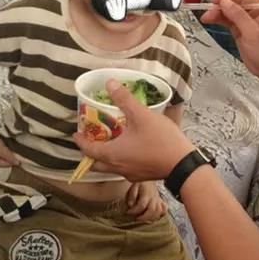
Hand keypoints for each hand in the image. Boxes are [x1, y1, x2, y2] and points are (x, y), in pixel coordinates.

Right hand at [0, 128, 18, 167]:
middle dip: (13, 155)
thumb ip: (10, 157)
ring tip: (17, 145)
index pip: (9, 164)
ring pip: (4, 153)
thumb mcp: (1, 150)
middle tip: (22, 149)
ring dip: (10, 149)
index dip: (17, 160)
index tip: (25, 155)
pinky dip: (6, 145)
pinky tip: (9, 141)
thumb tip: (17, 163)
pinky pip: (1, 147)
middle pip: (6, 159)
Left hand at [73, 79, 193, 181]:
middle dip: (91, 151)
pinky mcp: (143, 175)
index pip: (88, 149)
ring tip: (112, 141)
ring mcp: (130, 174)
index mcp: (112, 154)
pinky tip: (132, 148)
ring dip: (107, 155)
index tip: (76, 133)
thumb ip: (124, 99)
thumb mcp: (141, 115)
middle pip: (97, 162)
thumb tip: (109, 83)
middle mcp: (117, 167)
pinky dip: (122, 159)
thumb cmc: (160, 140)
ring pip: (111, 167)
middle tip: (93, 138)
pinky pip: (125, 168)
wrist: (182, 164)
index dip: (80, 140)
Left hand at [126, 181, 166, 220]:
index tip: (128, 212)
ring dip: (151, 217)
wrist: (149, 178)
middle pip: (152, 210)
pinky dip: (160, 214)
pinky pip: (164, 209)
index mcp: (146, 193)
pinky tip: (154, 217)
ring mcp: (158, 200)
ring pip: (159, 211)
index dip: (134, 211)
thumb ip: (132, 196)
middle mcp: (154, 197)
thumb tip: (130, 205)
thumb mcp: (134, 186)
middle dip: (143, 217)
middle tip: (136, 218)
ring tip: (144, 219)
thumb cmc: (140, 184)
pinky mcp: (161, 202)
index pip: (141, 205)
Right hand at [201, 0, 258, 79]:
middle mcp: (257, 12)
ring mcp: (248, 21)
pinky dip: (220, 20)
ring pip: (230, 12)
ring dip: (218, 13)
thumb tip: (225, 2)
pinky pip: (229, 21)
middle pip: (235, 4)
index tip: (214, 1)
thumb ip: (238, 16)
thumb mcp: (253, 33)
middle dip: (220, 7)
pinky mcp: (242, 29)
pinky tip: (211, 19)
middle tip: (208, 11)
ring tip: (206, 17)